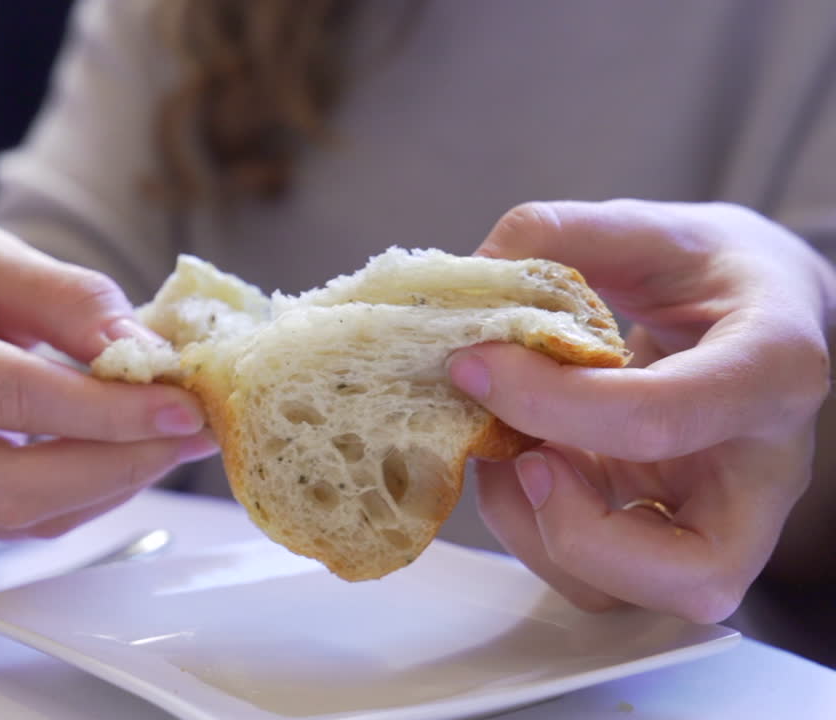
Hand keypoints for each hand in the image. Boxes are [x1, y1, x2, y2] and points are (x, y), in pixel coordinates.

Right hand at [0, 210, 216, 539]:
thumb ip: (68, 300)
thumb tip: (145, 355)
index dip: (98, 410)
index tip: (180, 406)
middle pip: (4, 482)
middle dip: (115, 464)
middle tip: (193, 430)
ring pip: (16, 516)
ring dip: (111, 483)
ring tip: (173, 436)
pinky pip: (17, 526)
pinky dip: (87, 495)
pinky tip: (127, 454)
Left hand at [449, 200, 833, 622]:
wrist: (755, 305)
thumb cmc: (707, 270)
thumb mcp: (645, 226)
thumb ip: (557, 234)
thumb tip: (472, 274)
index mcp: (772, 365)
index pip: (665, 415)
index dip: (550, 401)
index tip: (474, 364)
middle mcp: (763, 464)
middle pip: (697, 571)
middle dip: (578, 530)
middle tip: (524, 456)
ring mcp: (722, 512)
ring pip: (644, 595)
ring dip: (542, 536)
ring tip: (505, 450)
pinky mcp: (673, 531)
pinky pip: (603, 577)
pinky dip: (537, 532)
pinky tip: (518, 461)